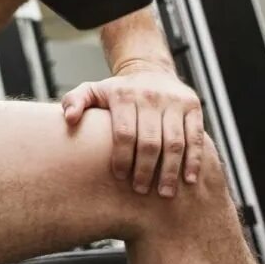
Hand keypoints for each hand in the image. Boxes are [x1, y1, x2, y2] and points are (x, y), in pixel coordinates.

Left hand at [62, 62, 203, 197]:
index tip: (120, 178)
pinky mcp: (193, 106)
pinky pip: (196, 137)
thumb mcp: (93, 90)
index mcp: (123, 95)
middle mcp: (150, 96)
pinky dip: (194, 160)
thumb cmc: (118, 91)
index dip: (122, 158)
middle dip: (145, 170)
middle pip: (150, 141)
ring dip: (170, 171)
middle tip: (140, 190)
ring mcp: (174, 101)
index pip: (123, 133)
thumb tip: (68, 118)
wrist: (150, 70)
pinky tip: (189, 180)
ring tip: (164, 193)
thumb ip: (75, 101)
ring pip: (174, 142)